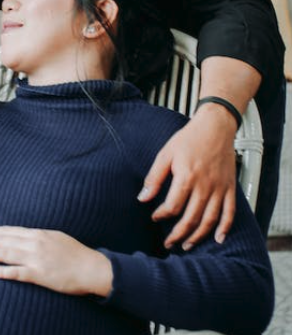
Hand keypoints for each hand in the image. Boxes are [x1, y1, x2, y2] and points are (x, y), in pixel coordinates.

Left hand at [0, 226, 112, 296]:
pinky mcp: (39, 274)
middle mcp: (34, 243)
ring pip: (4, 254)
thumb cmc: (75, 253)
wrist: (92, 267)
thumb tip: (24, 237)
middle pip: (2, 240)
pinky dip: (1, 271)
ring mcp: (36, 258)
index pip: (9, 231)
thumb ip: (38, 237)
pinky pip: (16, 272)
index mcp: (38, 234)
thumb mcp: (55, 238)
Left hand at [138, 105, 237, 249]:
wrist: (215, 127)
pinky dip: (225, 227)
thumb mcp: (165, 155)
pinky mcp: (230, 188)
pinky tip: (218, 238)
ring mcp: (220, 188)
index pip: (173, 206)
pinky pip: (230, 211)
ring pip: (210, 219)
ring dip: (198, 236)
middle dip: (179, 234)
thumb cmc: (188, 139)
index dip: (162, 215)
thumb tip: (142, 198)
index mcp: (187, 177)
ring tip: (187, 245)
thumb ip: (154, 178)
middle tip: (169, 244)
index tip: (155, 217)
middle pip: (192, 218)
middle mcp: (205, 186)